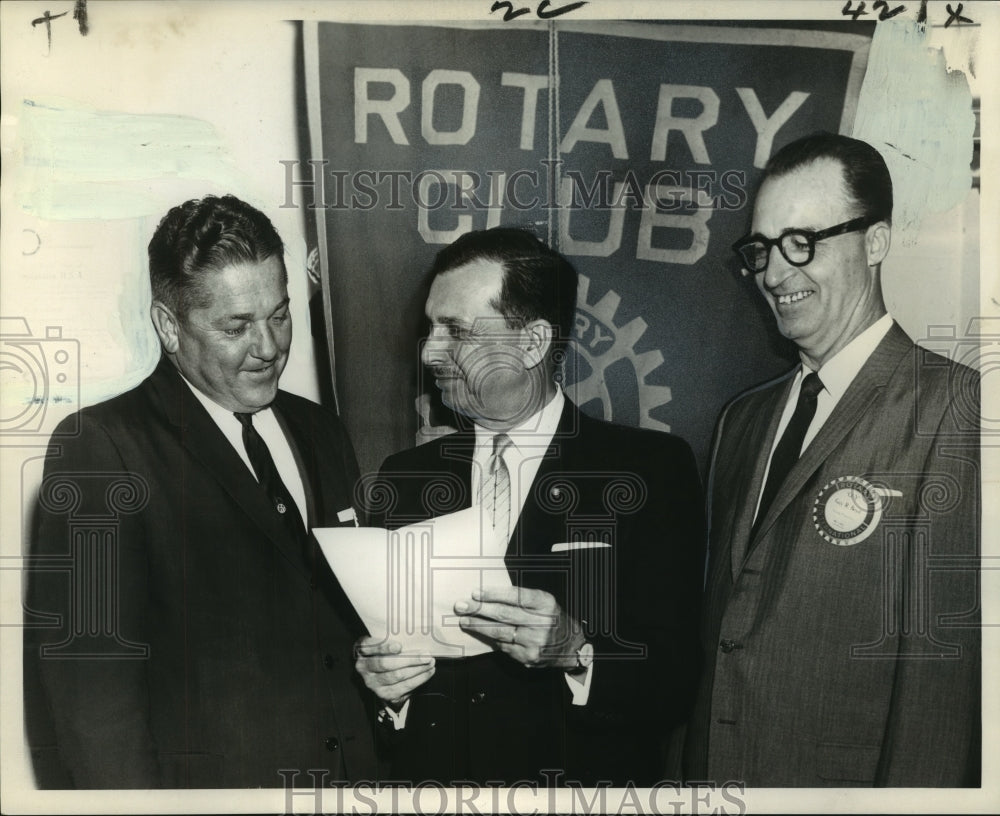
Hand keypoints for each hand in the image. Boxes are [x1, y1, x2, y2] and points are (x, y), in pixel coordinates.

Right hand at [353, 636, 434, 707]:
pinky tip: (428, 672)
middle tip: (425, 655)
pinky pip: (404, 687)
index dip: (383, 647)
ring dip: (417, 669)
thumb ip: (392, 639)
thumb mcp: (384, 643)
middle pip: (385, 664)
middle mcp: (364, 667)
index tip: (398, 646)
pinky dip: (419, 679)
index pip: (369, 646)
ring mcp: (373, 682)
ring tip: (430, 662)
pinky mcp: (384, 694)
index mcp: (362, 650)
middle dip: (408, 659)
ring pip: (396, 676)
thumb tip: (415, 637)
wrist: (383, 677)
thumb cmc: (386, 653)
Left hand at [456, 585, 584, 668]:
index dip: (494, 594)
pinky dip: (491, 639)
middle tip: (462, 605)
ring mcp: (535, 642)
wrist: (570, 647)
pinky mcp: (528, 657)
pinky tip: (481, 633)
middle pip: (505, 614)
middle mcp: (542, 623)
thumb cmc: (552, 619)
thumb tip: (488, 596)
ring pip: (501, 632)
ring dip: (479, 626)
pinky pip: (504, 646)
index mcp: (545, 604)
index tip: (476, 592)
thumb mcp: (544, 603)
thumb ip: (522, 599)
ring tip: (464, 620)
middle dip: (480, 609)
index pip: (516, 596)